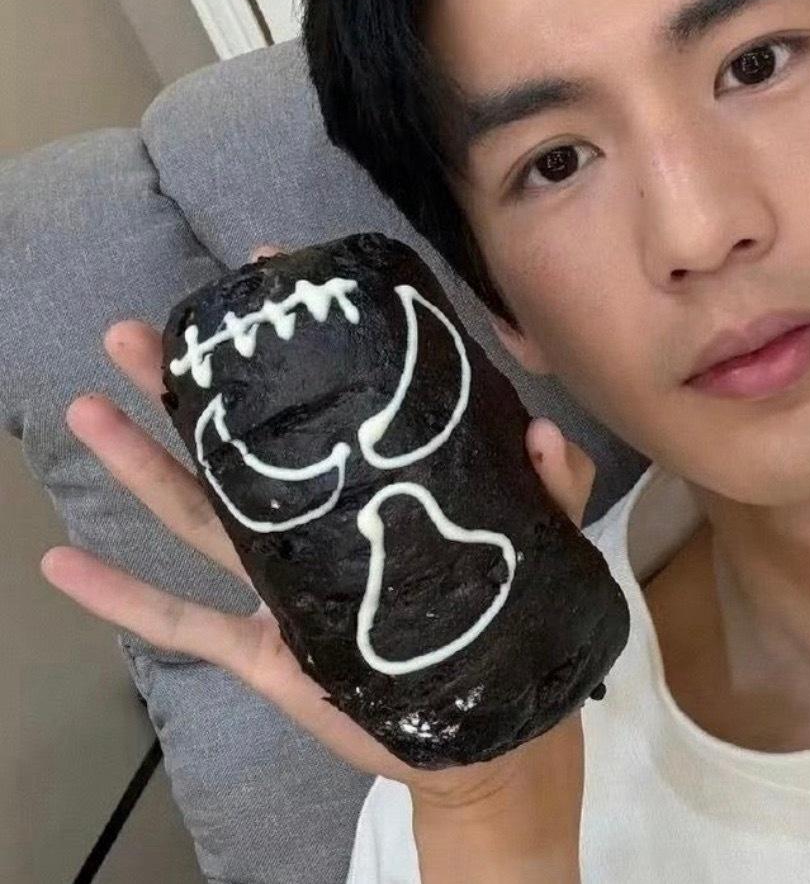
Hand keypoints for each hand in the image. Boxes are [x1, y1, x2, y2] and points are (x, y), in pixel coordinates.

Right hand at [41, 245, 595, 820]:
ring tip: (88, 407)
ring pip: (196, 515)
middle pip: (237, 445)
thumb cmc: (506, 615)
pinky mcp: (267, 651)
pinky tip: (62, 566)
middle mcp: (316, 521)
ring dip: (138, 466)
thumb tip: (543, 430)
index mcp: (372, 482)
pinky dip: (120, 599)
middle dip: (183, 388)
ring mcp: (280, 584)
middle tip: (130, 335)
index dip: (292, 340)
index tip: (262, 276)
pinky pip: (182, 625)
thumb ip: (552, 483)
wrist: (489, 728)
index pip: (326, 400)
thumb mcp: (542, 536)